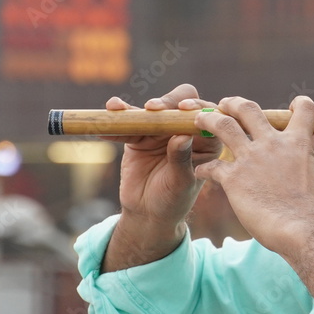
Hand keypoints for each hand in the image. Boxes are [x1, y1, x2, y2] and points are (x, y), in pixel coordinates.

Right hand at [100, 85, 221, 271]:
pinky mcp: (139, 136)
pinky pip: (127, 123)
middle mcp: (185, 130)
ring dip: (135, 108)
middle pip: (179, 102)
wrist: (148, 213)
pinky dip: (116, 121)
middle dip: (167, 101)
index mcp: (207, 140)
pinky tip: (106, 124)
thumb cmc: (174, 200)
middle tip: (153, 108)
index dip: (196, 107)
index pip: (206, 114)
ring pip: (150, 110)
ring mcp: (161, 131)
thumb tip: (182, 135)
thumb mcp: (181, 183)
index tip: (183, 108)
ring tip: (120, 110)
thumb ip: (182, 159)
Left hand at [193, 96, 313, 305]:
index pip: (303, 110)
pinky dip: (204, 168)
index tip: (292, 106)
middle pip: (248, 109)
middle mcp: (272, 144)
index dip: (299, 104)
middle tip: (225, 105)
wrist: (299, 229)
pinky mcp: (233, 178)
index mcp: (296, 142)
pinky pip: (211, 166)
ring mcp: (250, 159)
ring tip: (199, 121)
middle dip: (233, 103)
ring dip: (208, 120)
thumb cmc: (310, 206)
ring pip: (222, 125)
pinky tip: (201, 172)